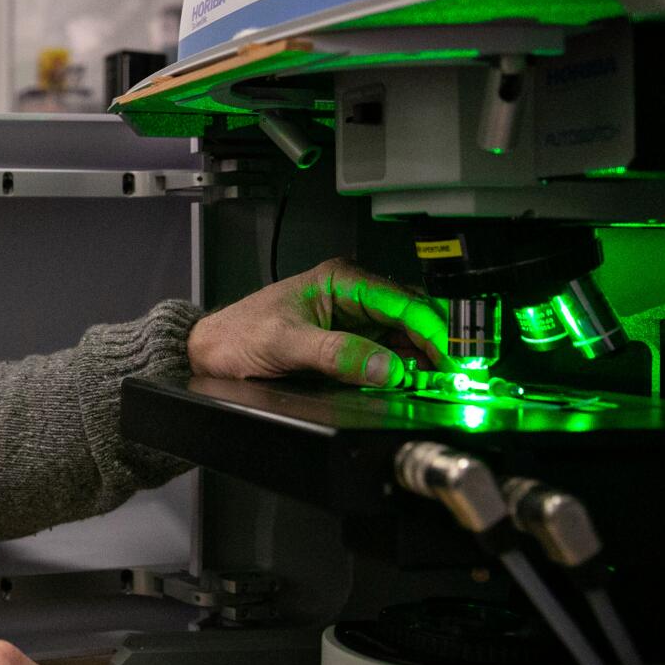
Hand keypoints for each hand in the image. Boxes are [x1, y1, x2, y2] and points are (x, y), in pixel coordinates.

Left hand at [188, 258, 449, 386]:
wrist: (210, 350)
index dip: (432, 331)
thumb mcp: (286, 344)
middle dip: (435, 346)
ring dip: (423, 359)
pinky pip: (387, 352)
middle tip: (455, 378)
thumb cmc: (238, 335)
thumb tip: (388, 367)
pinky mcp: (348, 340)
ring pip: (404, 337)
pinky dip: (405, 367)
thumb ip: (338, 353)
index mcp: (341, 280)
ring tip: (440, 384)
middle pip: (412, 317)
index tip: (451, 360)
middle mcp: (353, 293)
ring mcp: (353, 318)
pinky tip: (415, 382)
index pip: (403, 302)